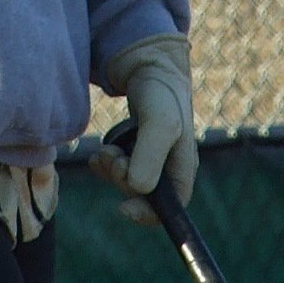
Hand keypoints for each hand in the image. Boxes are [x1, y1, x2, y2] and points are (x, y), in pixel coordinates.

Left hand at [90, 33, 197, 225]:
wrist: (149, 67)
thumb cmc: (161, 94)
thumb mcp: (159, 122)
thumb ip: (150, 155)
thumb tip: (138, 188)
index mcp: (184, 167)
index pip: (171, 208)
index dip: (148, 214)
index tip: (122, 209)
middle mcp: (169, 167)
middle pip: (142, 193)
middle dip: (122, 178)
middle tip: (113, 156)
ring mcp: (151, 159)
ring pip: (127, 180)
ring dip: (112, 169)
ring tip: (106, 150)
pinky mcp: (135, 149)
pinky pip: (116, 168)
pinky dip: (105, 163)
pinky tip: (99, 152)